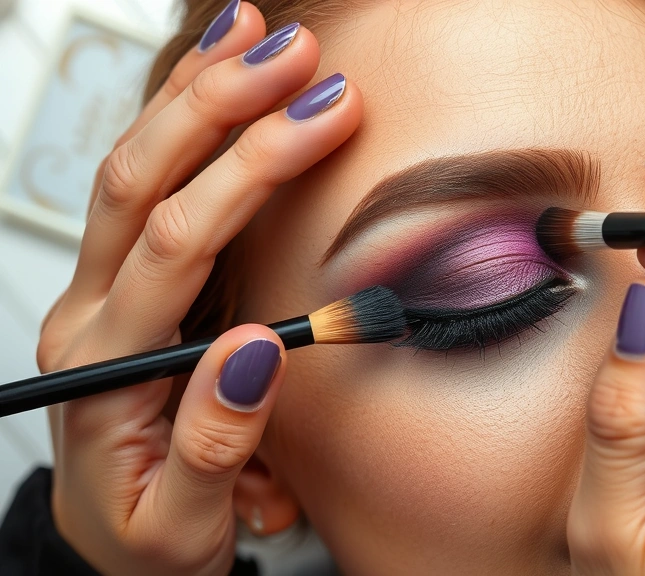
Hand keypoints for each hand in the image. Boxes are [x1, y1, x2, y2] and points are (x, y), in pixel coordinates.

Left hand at [35, 5, 362, 574]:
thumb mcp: (177, 526)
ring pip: (138, 167)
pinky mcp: (130, 283)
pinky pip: (149, 185)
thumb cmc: (145, 535)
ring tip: (260, 37)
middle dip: (224, 107)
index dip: (252, 170)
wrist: (110, 541)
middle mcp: (96, 313)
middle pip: (145, 181)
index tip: (321, 122)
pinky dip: (186, 122)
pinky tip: (219, 80)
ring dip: (199, 95)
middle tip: (301, 61)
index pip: (177, 244)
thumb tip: (256, 353)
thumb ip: (211, 449)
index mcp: (107, 365)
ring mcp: (107, 291)